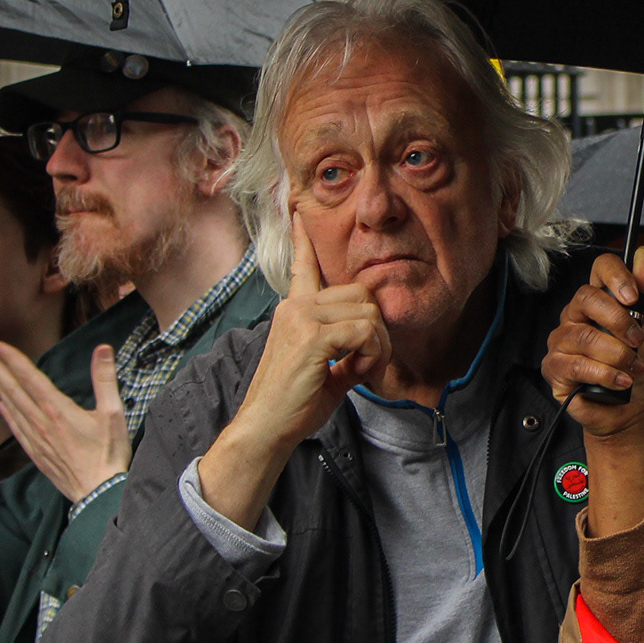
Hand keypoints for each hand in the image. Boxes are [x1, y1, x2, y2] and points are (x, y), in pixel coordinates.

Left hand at [0, 342, 130, 503]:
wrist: (98, 492)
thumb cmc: (109, 452)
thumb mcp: (113, 412)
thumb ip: (105, 379)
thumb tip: (103, 349)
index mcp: (58, 410)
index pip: (30, 377)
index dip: (12, 359)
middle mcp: (41, 422)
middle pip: (14, 390)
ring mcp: (35, 439)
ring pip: (11, 408)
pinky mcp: (35, 453)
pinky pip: (15, 429)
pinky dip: (6, 414)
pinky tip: (1, 406)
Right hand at [229, 219, 390, 453]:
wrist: (266, 429)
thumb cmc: (293, 405)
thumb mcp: (324, 370)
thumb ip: (346, 351)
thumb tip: (371, 347)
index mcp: (294, 310)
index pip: (302, 266)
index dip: (303, 240)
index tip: (297, 213)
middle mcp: (295, 306)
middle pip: (362, 293)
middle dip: (377, 328)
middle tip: (367, 362)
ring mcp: (302, 318)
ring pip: (369, 311)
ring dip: (378, 345)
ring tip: (360, 370)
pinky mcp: (312, 336)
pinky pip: (366, 331)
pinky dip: (373, 354)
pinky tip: (357, 372)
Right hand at [541, 248, 643, 439]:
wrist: (637, 413)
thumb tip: (642, 255)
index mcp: (602, 302)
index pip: (599, 269)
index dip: (615, 276)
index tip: (633, 297)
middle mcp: (577, 316)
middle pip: (586, 297)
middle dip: (618, 320)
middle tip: (638, 342)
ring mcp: (563, 341)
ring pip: (584, 335)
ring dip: (617, 354)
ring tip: (633, 369)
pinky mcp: (556, 368)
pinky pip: (576, 364)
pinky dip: (605, 374)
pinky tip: (620, 382)